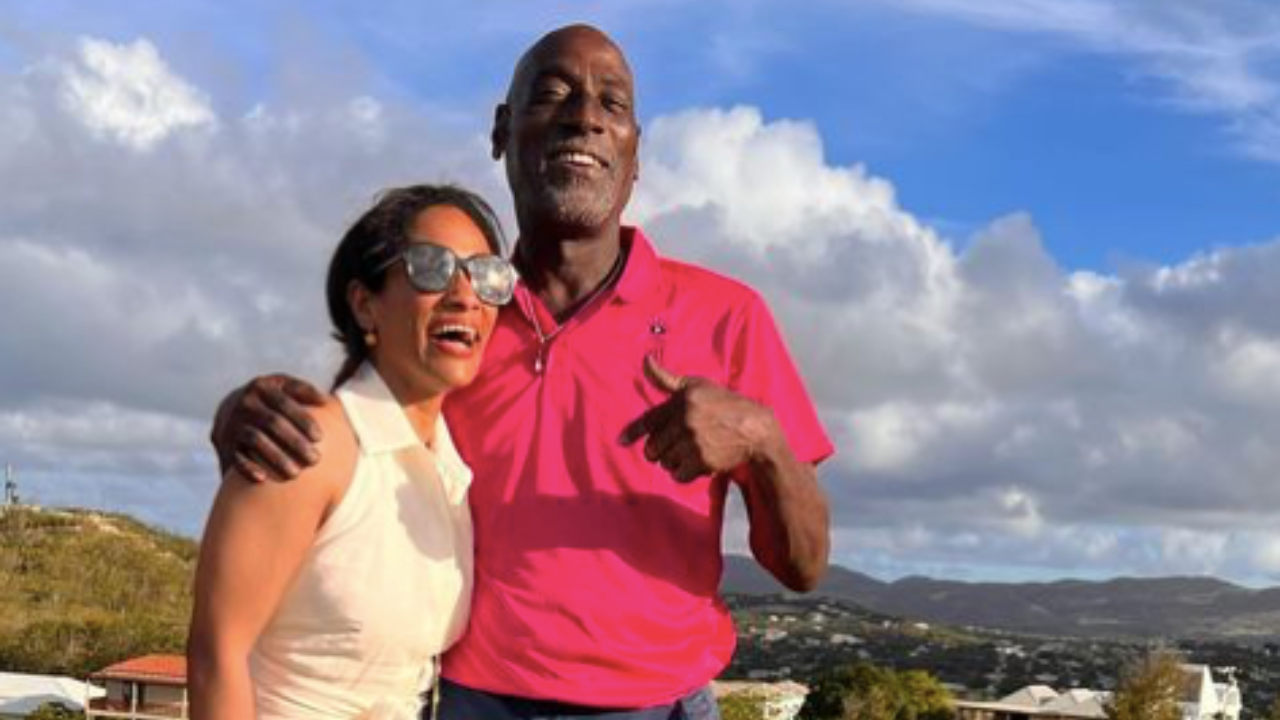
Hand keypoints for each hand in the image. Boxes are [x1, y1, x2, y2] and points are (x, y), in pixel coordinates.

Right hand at [210, 374, 325, 481]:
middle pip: (273, 423)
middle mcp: (245, 402)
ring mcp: (233, 422)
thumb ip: (303, 391)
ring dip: (276, 458)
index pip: (285, 403)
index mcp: (262, 386)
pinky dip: (247, 468)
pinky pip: (235, 456)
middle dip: (295, 442)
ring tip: (296, 474)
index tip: (320, 437)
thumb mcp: (283, 387)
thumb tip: (326, 401)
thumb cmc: (271, 398)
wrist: (232, 407)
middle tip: (315, 460)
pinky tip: (263, 479)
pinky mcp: (224, 442)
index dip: (303, 419)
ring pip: (256, 440)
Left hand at [620, 355, 780, 482]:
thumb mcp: (697, 385)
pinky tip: (696, 462)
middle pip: (654, 446)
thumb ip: (667, 379)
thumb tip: (645, 361)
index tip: (621, 441)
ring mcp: (694, 442)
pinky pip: (678, 474)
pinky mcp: (702, 461)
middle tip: (673, 445)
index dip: (633, 433)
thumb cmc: (724, 404)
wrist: (755, 429)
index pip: (649, 420)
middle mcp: (685, 421)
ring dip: (672, 460)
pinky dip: (684, 472)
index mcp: (682, 401)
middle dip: (659, 449)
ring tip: (688, 451)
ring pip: (665, 461)